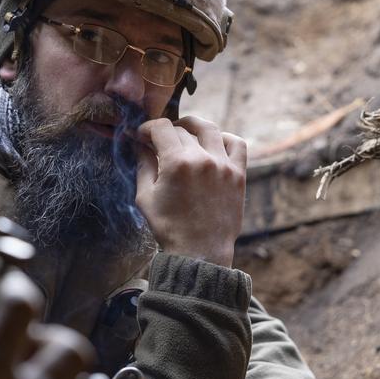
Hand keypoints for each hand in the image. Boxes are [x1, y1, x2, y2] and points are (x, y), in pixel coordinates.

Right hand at [135, 116, 246, 267]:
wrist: (200, 251)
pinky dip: (225, 138)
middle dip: (166, 132)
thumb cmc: (169, 227)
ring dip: (193, 127)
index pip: (161, 128)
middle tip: (158, 142)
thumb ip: (143, 165)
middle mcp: (202, 159)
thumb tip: (140, 144)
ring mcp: (224, 165)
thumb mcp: (145, 197)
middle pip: (182, 130)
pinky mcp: (238, 174)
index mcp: (177, 163)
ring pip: (209, 129)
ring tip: (185, 133)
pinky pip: (237, 144)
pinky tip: (213, 144)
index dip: (147, 128)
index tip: (142, 135)